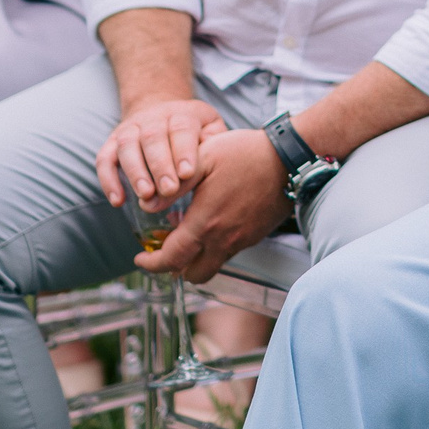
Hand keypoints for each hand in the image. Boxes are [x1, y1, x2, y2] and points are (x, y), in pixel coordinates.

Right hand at [94, 96, 227, 209]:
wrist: (161, 112)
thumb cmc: (193, 130)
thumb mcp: (211, 128)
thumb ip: (215, 144)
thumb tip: (210, 165)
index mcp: (182, 113)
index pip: (182, 128)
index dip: (183, 151)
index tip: (186, 173)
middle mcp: (153, 117)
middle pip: (153, 137)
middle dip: (160, 165)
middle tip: (168, 190)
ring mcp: (130, 128)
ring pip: (127, 146)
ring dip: (135, 172)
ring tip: (145, 195)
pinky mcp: (112, 142)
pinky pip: (104, 159)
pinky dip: (108, 180)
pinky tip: (118, 201)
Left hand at [133, 129, 291, 282]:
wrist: (288, 159)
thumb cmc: (244, 153)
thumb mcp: (202, 159)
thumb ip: (172, 185)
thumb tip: (146, 205)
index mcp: (206, 222)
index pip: (172, 259)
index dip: (151, 264)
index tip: (140, 259)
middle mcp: (224, 239)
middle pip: (193, 274)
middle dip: (174, 268)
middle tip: (164, 250)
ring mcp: (242, 240)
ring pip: (211, 265)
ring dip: (195, 258)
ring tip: (186, 234)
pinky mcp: (254, 236)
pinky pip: (228, 252)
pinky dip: (213, 247)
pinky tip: (211, 223)